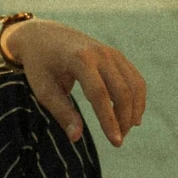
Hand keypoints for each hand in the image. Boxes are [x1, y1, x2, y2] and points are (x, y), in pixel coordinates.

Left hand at [4, 20, 145, 146]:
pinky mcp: (116, 55)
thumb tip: (76, 138)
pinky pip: (134, 78)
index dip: (109, 120)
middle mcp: (100, 53)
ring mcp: (111, 52)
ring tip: (123, 131)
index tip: (115, 142)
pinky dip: (137, 98)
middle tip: (117, 142)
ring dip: (134, 110)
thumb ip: (62, 112)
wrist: (43, 35)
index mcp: (79, 59)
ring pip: (134, 85)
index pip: (100, 95)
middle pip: (122, 91)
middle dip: (124, 119)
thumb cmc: (40, 65)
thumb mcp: (44, 89)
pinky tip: (133, 116)